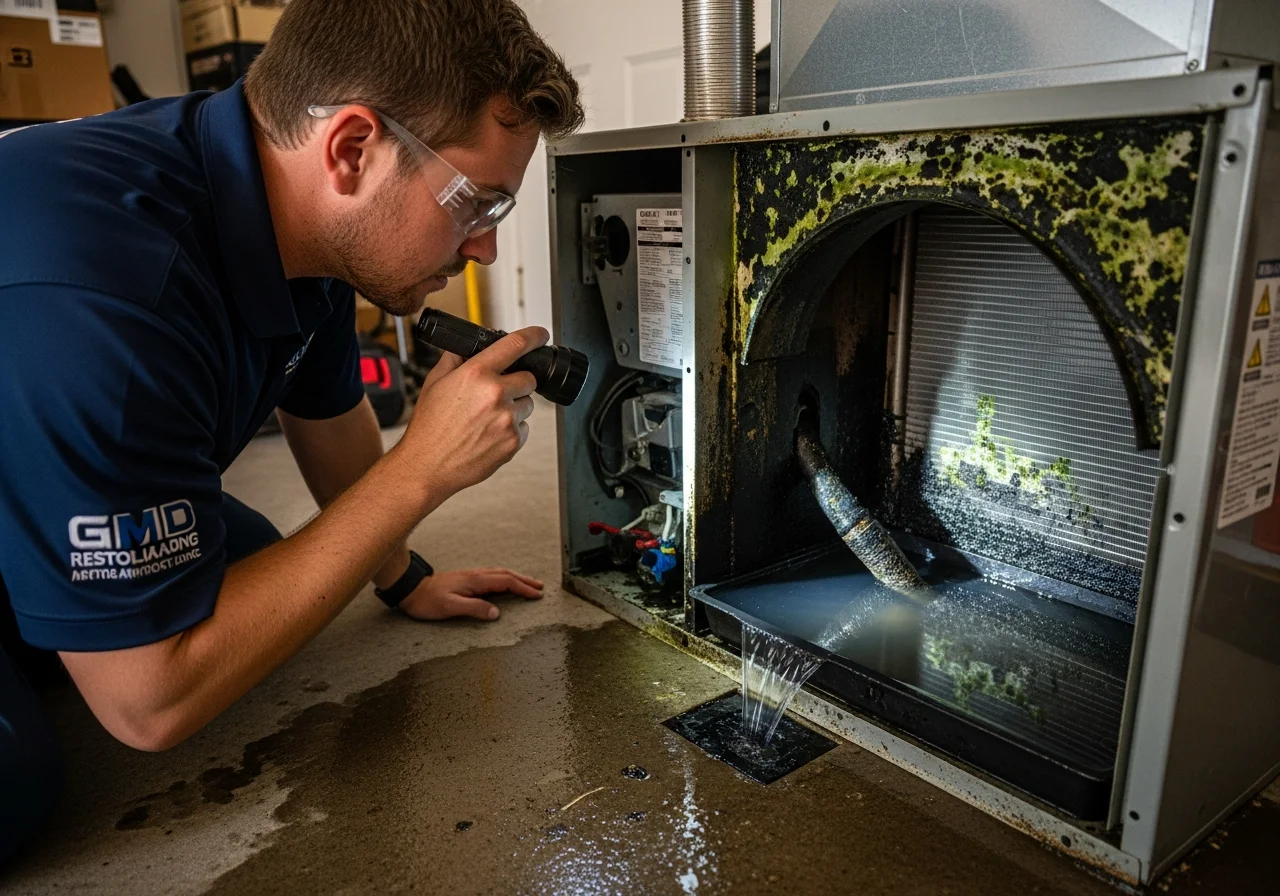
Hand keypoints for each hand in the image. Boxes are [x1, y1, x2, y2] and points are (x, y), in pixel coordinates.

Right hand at [396, 327, 547, 500]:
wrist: (427, 465)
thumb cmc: (429, 427)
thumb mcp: (434, 382)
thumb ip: (454, 359)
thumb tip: (468, 347)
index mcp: (477, 374)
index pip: (515, 345)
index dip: (533, 336)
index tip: (541, 335)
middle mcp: (495, 394)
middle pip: (529, 378)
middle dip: (516, 382)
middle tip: (496, 394)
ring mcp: (507, 419)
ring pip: (527, 404)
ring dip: (514, 407)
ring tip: (487, 418)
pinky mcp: (513, 442)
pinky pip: (524, 428)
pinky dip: (512, 429)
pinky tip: (489, 433)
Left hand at [396, 568, 544, 620]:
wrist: (411, 589)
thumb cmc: (428, 600)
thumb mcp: (450, 607)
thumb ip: (474, 609)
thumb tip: (496, 613)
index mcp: (475, 581)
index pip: (505, 582)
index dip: (522, 588)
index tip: (536, 594)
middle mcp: (475, 575)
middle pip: (506, 575)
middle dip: (524, 580)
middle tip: (540, 587)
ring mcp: (471, 576)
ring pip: (500, 573)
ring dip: (516, 578)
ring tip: (528, 583)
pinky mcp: (467, 579)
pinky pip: (492, 576)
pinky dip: (505, 578)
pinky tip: (505, 582)